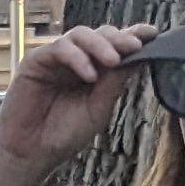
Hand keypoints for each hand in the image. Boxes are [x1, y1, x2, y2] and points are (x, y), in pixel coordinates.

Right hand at [0, 22, 150, 167]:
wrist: (31, 152)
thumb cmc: (63, 134)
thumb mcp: (98, 109)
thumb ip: (115, 83)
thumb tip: (139, 57)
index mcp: (94, 70)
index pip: (115, 46)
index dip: (133, 35)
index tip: (153, 33)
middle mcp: (76, 60)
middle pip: (100, 34)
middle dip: (119, 38)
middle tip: (135, 47)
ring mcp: (56, 58)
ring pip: (80, 35)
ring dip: (100, 45)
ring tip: (113, 61)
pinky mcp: (36, 60)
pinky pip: (60, 48)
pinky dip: (77, 59)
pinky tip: (89, 75)